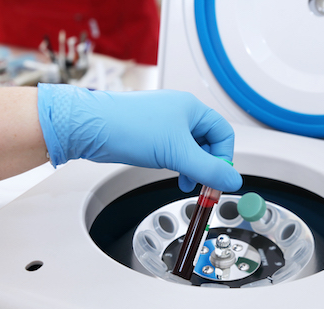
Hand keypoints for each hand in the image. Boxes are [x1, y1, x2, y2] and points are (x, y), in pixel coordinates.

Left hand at [37, 84, 242, 191]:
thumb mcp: (178, 153)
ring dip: (191, 168)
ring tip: (185, 181)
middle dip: (206, 165)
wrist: (91, 127)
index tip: (217, 178)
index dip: (224, 157)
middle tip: (203, 185)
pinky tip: (169, 172)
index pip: (223, 133)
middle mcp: (179, 113)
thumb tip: (233, 181)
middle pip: (207, 142)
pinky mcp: (150, 135)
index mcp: (191, 108)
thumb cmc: (129, 127)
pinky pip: (172, 150)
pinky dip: (176, 164)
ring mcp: (164, 123)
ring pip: (189, 148)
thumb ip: (209, 169)